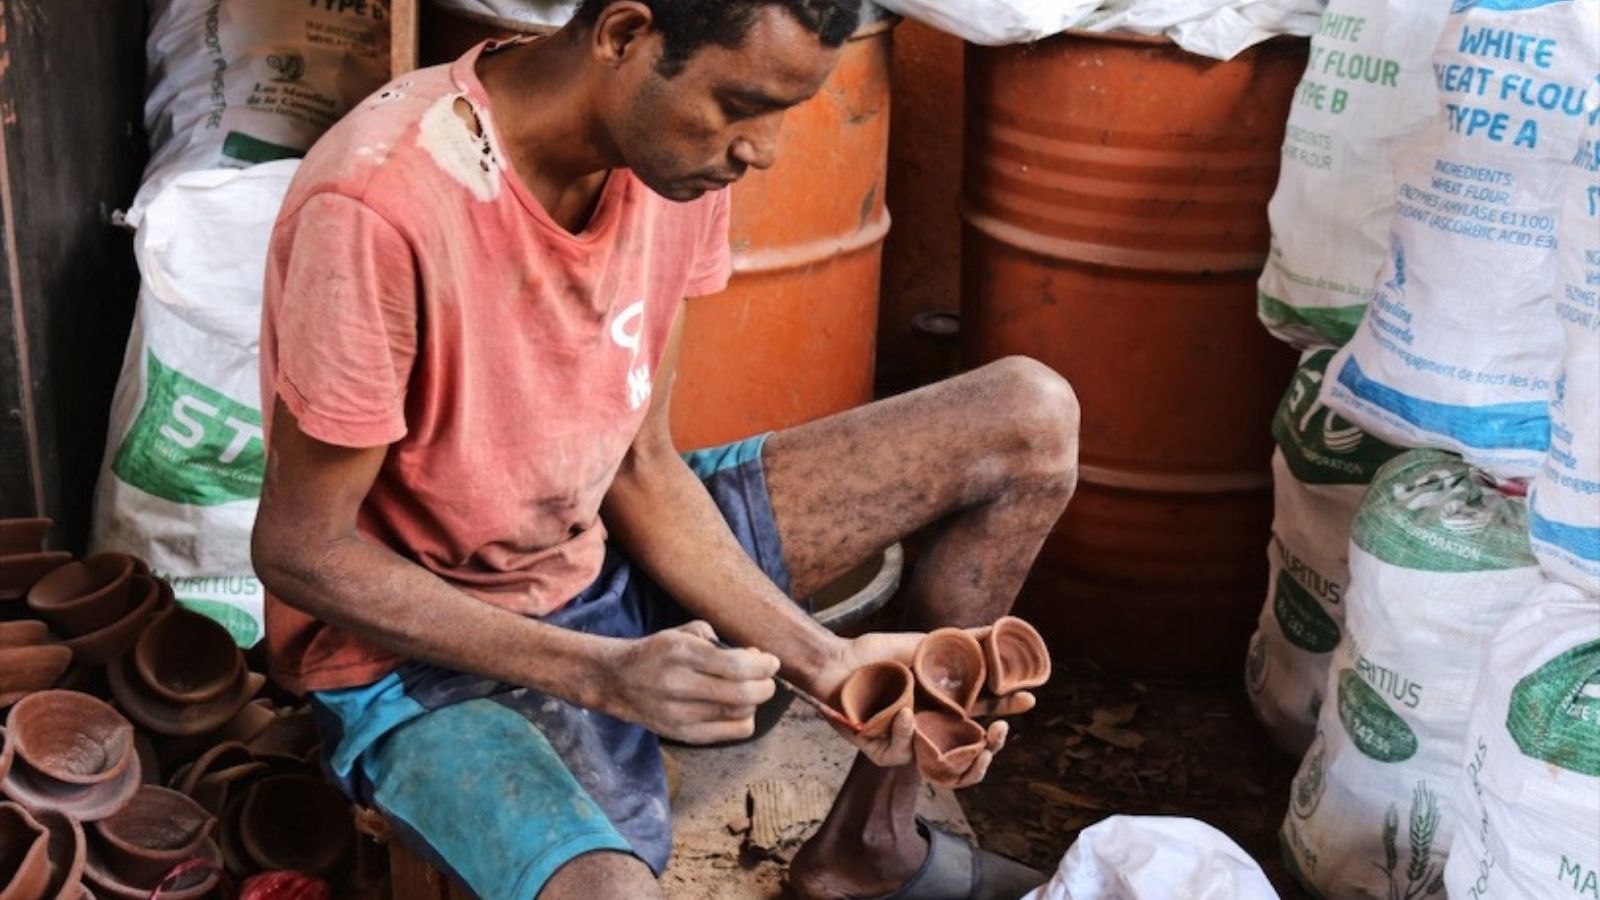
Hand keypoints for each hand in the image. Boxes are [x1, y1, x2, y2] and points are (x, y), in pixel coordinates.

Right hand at [601, 620, 779, 743]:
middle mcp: (679, 685)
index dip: (763, 665)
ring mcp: (680, 715)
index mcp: (681, 653)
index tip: (771, 662)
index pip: (736, 666)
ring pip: (740, 714)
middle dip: (765, 685)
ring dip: (755, 701)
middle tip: (766, 677)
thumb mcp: (681, 632)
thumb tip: (753, 657)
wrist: (617, 681)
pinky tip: (737, 707)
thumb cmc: (656, 654)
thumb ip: (717, 640)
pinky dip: (744, 719)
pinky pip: (731, 732)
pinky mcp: (683, 735)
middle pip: (743, 694)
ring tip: (749, 689)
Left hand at [804, 627, 1037, 774]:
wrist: (837, 660)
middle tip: (1000, 732)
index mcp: (942, 704)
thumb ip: (961, 642)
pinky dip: (906, 731)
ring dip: (962, 758)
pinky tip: (908, 714)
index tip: (1029, 698)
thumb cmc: (879, 655)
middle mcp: (929, 727)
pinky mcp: (882, 752)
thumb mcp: (925, 644)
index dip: (1006, 708)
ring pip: (941, 764)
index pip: (982, 710)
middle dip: (990, 746)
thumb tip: (998, 629)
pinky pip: (901, 749)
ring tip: (974, 740)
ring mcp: (908, 742)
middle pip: (969, 748)